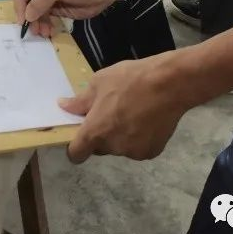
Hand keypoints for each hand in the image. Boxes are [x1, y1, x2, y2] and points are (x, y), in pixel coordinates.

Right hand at [12, 0, 116, 37]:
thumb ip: (42, 1)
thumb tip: (27, 16)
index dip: (21, 3)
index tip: (23, 20)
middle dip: (28, 15)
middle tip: (32, 30)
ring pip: (32, 10)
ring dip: (36, 23)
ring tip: (42, 33)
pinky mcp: (51, 5)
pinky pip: (41, 16)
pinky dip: (43, 24)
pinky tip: (48, 31)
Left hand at [61, 53, 189, 162]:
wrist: (169, 84)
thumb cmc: (130, 79)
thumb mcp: (99, 82)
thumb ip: (80, 100)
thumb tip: (63, 106)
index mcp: (95, 131)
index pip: (76, 154)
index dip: (75, 148)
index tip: (80, 137)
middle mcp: (112, 147)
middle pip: (99, 148)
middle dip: (101, 135)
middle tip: (111, 113)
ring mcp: (133, 152)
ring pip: (119, 147)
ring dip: (121, 136)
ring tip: (132, 112)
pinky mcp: (151, 152)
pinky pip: (138, 148)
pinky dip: (139, 138)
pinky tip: (146, 120)